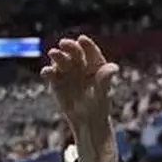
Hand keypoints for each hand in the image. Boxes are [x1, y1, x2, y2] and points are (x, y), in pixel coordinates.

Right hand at [41, 36, 119, 161]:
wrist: (87, 121)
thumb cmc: (99, 106)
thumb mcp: (104, 93)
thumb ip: (105, 79)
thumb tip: (114, 68)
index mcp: (95, 64)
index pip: (91, 51)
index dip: (86, 45)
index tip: (82, 40)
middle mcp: (81, 65)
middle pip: (74, 52)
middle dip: (69, 47)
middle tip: (64, 43)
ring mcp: (67, 72)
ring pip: (61, 60)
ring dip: (57, 56)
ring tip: (54, 53)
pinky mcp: (56, 81)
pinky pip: (51, 74)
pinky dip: (48, 71)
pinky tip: (47, 71)